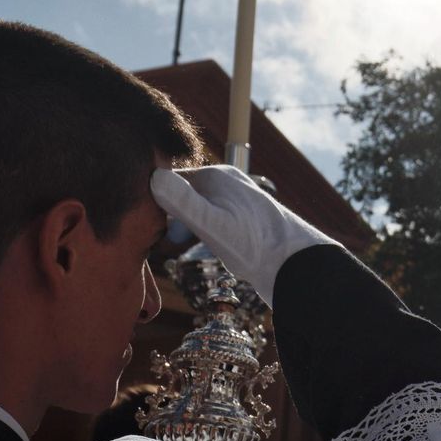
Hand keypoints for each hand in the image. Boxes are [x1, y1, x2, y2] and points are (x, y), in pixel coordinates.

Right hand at [150, 165, 336, 306]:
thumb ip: (184, 203)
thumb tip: (154, 177)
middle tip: (164, 239)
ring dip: (183, 224)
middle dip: (167, 214)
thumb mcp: (213, 225)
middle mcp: (225, 181)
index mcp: (215, 175)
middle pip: (180, 192)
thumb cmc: (253, 245)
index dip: (152, 202)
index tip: (146, 227)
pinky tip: (202, 246)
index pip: (168, 180)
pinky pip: (208, 218)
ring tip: (181, 243)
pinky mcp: (241, 216)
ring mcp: (234, 198)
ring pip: (193, 206)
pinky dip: (199, 231)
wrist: (295, 264)